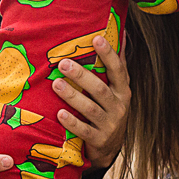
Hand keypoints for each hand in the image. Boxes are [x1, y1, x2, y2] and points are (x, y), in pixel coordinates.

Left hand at [53, 34, 129, 168]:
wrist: (111, 148)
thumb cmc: (110, 109)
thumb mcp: (118, 88)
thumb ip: (118, 62)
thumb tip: (121, 31)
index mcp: (122, 91)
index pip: (118, 70)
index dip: (108, 54)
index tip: (97, 38)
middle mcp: (119, 107)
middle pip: (100, 89)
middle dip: (82, 76)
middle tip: (63, 63)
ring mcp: (109, 125)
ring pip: (91, 109)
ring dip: (73, 96)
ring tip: (56, 84)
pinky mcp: (99, 140)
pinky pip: (84, 131)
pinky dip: (72, 122)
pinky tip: (60, 113)